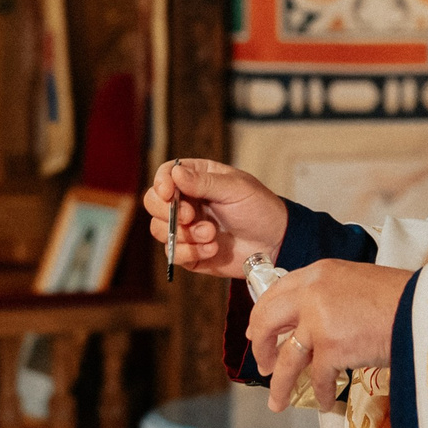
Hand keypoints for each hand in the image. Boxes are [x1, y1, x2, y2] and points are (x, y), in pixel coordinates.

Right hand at [146, 159, 289, 278]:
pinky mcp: (190, 252)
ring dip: (184, 234)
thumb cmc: (259, 208)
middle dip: (168, 212)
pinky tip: (213, 248)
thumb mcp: (235, 189)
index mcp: (197, 178)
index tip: (169, 193)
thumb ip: (204, 182)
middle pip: (153, 203)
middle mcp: (187, 201)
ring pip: (159, 230)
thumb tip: (175, 174)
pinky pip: (174, 253)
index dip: (161, 184)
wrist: (275, 242)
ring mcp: (186, 228)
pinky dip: (190, 252)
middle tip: (192, 216)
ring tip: (211, 234)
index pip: (165, 175)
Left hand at [248, 260, 412, 412]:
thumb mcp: (357, 286)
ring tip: (277, 402)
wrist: (423, 310)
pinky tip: (324, 403)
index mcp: (319, 272)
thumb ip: (329, 298)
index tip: (258, 333)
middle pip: (267, 320)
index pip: (276, 291)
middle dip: (261, 346)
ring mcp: (319, 320)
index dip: (263, 316)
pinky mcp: (332, 347)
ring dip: (280, 384)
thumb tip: (310, 327)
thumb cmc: (402, 299)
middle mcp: (312, 292)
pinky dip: (319, 394)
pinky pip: (317, 377)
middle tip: (264, 365)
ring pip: (287, 358)